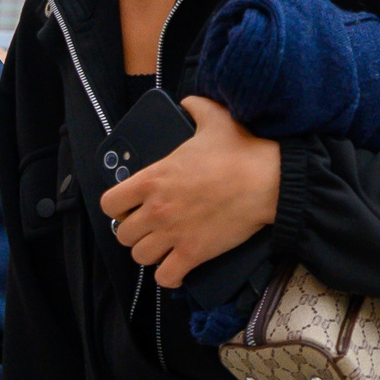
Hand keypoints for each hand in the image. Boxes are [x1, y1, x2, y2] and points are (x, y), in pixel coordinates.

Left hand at [101, 96, 279, 288]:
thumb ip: (195, 108)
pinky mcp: (195, 253)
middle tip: (152, 228)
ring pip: (141, 257)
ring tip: (165, 248)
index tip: (132, 207)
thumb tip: (189, 102)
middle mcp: (156, 210)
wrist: (269, 181)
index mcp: (152, 179)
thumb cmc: (243, 152)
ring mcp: (174, 234)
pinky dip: (170, 276)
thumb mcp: (214, 119)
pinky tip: (178, 268)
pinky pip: (166, 277)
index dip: (118, 208)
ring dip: (151, 254)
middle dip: (135, 233)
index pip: (109, 204)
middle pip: (123, 235)